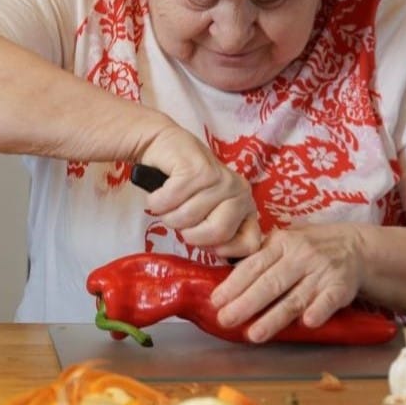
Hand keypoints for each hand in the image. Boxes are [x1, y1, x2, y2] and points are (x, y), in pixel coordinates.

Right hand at [140, 127, 260, 257]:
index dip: (221, 249)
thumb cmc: (183, 186)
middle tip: (179, 217)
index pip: (249, 244)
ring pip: (187, 218)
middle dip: (188, 232)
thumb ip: (217, 233)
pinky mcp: (198, 169)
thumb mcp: (206, 213)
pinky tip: (159, 191)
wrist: (163, 145)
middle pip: (217, 234)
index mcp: (245, 206)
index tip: (202, 238)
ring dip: (167, 214)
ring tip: (167, 201)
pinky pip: (170, 201)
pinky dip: (156, 201)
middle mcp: (239, 192)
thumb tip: (222, 259)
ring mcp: (221, 179)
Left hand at [208, 225, 365, 342]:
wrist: (355, 247)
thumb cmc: (309, 248)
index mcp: (281, 243)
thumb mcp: (283, 241)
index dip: (234, 284)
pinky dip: (318, 311)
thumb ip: (258, 257)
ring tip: (254, 335)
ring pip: (294, 297)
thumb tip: (224, 279)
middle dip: (245, 303)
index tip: (216, 301)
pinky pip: (328, 300)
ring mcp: (321, 271)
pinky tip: (306, 323)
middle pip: (270, 283)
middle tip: (226, 320)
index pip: (253, 265)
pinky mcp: (341, 286)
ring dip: (274, 318)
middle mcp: (300, 255)